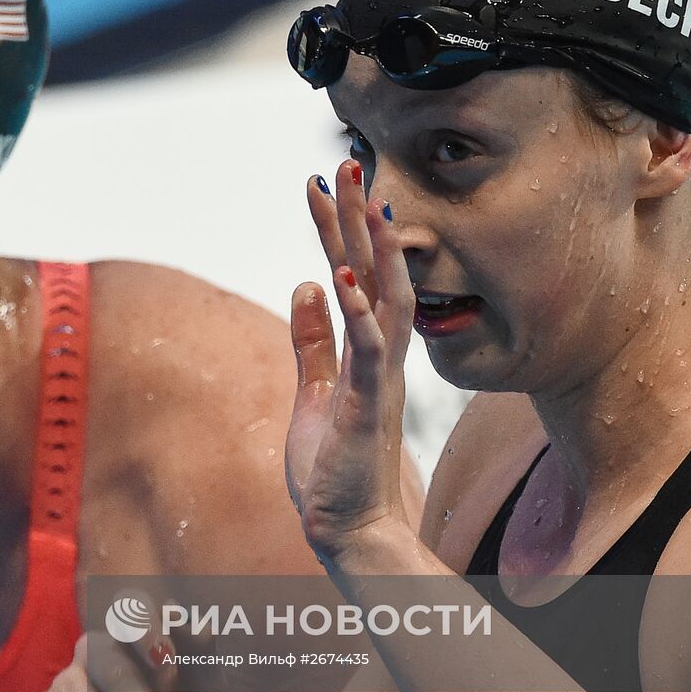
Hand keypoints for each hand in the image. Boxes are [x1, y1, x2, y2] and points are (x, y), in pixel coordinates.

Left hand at [286, 162, 414, 565]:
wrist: (349, 527)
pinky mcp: (368, 406)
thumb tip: (305, 287)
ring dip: (373, 250)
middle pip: (375, 272)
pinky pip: (368, 352)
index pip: (352, 273)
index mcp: (365, 349)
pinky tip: (342, 279)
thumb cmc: (333, 465)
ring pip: (386, 299)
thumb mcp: (314, 389)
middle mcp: (380, 355)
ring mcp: (378, 377)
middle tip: (348, 164)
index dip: (336, 228)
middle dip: (360, 219)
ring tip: (364, 201)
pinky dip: (359, 314)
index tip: (322, 183)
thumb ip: (312, 340)